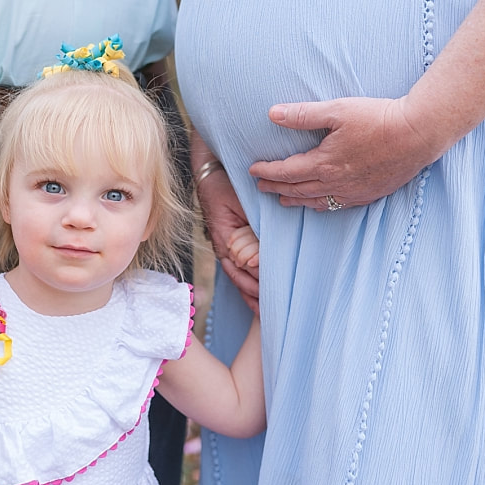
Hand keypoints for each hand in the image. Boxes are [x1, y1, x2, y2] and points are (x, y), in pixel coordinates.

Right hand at [195, 167, 259, 314]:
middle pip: (239, 278)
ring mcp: (227, 245)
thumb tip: (264, 252)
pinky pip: (241, 266)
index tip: (271, 295)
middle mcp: (224, 246)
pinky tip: (261, 291)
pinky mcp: (232, 241)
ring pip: (240, 276)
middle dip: (254, 297)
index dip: (255, 284)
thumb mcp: (241, 201)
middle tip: (272, 314)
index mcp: (224, 239)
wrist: (212, 171)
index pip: (240, 269)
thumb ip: (253, 225)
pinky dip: (251, 280)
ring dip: (253, 293)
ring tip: (267, 312)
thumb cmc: (225, 183)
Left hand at [249, 96, 441, 210]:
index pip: (286, 172)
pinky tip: (318, 204)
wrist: (418, 134)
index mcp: (324, 163)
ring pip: (316, 201)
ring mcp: (353, 191)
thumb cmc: (378, 118)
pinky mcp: (370, 194)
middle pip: (297, 189)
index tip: (253, 170)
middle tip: (260, 186)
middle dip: (276, 187)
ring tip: (282, 200)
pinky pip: (337, 206)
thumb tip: (272, 114)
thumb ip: (303, 114)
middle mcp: (336, 183)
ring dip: (296, 200)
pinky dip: (321, 206)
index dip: (267, 172)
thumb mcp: (337, 110)